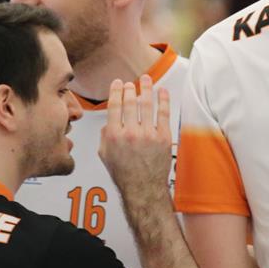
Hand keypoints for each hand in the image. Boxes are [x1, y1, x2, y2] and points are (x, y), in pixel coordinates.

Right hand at [98, 76, 171, 200]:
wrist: (143, 188)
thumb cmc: (124, 174)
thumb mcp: (105, 155)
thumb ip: (105, 136)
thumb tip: (108, 123)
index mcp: (114, 135)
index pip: (114, 106)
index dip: (116, 91)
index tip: (117, 84)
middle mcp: (130, 132)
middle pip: (130, 102)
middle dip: (130, 89)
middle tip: (130, 82)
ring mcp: (148, 134)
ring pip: (147, 104)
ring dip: (146, 88)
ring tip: (146, 79)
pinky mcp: (163, 137)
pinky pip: (164, 113)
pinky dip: (163, 100)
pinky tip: (162, 91)